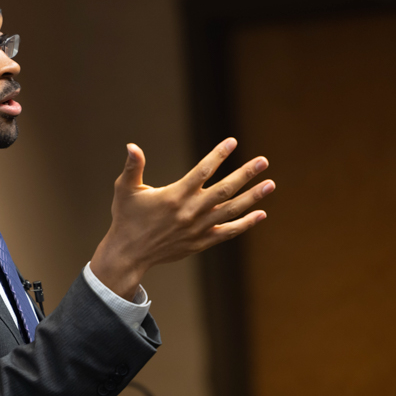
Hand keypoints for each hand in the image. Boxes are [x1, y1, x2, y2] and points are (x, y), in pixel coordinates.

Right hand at [90, 138, 274, 299]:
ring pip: (231, 210)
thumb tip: (131, 145)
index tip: (232, 142)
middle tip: (263, 161)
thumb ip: (133, 167)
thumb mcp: (125, 189)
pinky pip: (228, 232)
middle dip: (245, 174)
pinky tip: (261, 214)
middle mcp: (190, 212)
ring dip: (253, 197)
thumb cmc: (126, 218)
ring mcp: (197, 229)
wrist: (129, 253)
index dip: (218, 155)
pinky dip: (245, 224)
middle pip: (224, 190)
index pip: (202, 171)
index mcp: (174, 196)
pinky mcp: (200, 242)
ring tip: (270, 184)